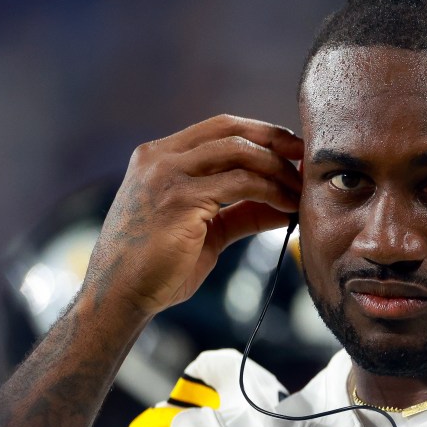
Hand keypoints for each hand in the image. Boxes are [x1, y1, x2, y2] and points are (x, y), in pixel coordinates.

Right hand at [83, 114, 302, 316]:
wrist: (119, 298)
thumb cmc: (158, 267)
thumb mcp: (205, 229)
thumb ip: (240, 210)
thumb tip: (285, 201)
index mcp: (158, 157)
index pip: (220, 128)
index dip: (261, 134)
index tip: (292, 151)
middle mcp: (159, 157)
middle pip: (231, 129)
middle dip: (276, 141)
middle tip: (307, 160)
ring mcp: (167, 175)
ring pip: (240, 152)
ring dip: (278, 169)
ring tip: (300, 190)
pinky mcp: (180, 199)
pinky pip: (241, 183)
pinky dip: (271, 191)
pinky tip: (287, 207)